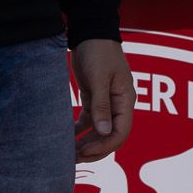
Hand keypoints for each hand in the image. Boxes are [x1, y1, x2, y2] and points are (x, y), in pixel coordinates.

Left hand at [71, 37, 133, 160]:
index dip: (104, 146)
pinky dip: (78, 130)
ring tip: (68, 153)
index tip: (85, 152)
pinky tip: (66, 137)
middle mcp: (118, 105)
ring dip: (85, 142)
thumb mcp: (100, 78)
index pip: (120, 133)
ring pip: (98, 131)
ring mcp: (106, 103)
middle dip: (94, 149)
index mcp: (125, 101)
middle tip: (74, 159)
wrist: (90, 32)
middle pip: (109, 136)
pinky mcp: (93, 98)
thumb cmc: (99, 52)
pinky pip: (88, 121)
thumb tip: (104, 133)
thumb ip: (101, 106)